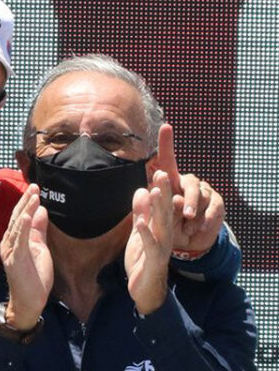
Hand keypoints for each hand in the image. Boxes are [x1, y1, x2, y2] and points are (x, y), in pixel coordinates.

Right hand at [0, 185, 52, 328]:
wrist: (29, 301)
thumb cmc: (33, 277)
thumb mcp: (40, 248)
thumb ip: (38, 230)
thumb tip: (42, 211)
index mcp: (15, 240)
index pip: (20, 217)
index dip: (27, 202)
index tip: (35, 188)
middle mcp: (9, 243)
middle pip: (17, 218)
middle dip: (26, 201)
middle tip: (34, 186)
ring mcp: (11, 251)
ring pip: (18, 226)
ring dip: (25, 210)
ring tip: (33, 196)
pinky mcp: (16, 259)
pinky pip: (19, 241)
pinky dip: (21, 227)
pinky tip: (25, 215)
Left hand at [126, 170, 172, 313]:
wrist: (144, 288)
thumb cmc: (143, 259)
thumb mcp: (140, 232)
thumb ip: (141, 213)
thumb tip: (141, 190)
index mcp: (161, 228)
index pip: (163, 205)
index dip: (161, 189)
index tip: (159, 169)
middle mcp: (164, 235)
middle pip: (165, 211)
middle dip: (164, 192)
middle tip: (163, 173)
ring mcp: (161, 247)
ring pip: (162, 225)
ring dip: (158, 209)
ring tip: (155, 191)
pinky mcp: (154, 260)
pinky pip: (150, 245)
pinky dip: (145, 234)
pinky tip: (140, 223)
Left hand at [157, 125, 223, 253]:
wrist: (184, 244)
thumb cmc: (166, 228)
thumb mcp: (156, 218)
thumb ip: (154, 206)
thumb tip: (160, 194)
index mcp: (171, 184)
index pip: (168, 163)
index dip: (167, 144)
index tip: (166, 125)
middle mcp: (188, 185)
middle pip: (191, 183)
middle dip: (188, 198)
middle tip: (184, 211)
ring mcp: (204, 193)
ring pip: (204, 197)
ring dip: (196, 213)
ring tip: (188, 225)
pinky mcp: (216, 205)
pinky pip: (215, 209)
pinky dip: (207, 220)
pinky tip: (201, 228)